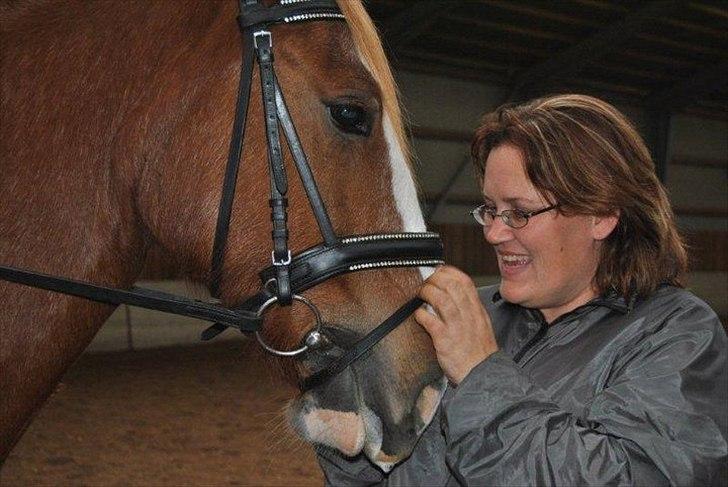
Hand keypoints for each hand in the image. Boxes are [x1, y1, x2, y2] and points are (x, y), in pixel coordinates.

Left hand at [415, 265, 498, 384]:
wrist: (484, 376)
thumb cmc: (479, 353)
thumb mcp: (481, 324)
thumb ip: (468, 308)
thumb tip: (452, 294)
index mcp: (477, 309)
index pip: (464, 281)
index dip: (448, 272)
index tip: (437, 271)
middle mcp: (468, 315)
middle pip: (451, 285)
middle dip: (434, 279)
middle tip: (426, 284)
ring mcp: (457, 327)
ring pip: (441, 299)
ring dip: (427, 292)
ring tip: (420, 295)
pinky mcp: (445, 340)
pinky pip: (430, 321)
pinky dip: (421, 314)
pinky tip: (418, 316)